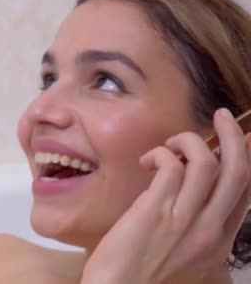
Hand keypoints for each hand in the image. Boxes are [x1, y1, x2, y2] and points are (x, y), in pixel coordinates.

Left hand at [81, 108, 250, 283]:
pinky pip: (172, 165)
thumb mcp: (186, 257)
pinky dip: (162, 153)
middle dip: (234, 136)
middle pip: (238, 172)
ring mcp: (184, 217)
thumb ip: (198, 230)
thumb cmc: (143, 275)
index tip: (246, 139)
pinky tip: (148, 160)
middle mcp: (209, 228)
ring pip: (207, 162)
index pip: (245, 192)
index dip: (248, 159)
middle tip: (223, 116)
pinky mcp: (156, 208)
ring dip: (189, 141)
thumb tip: (197, 196)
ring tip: (170, 145)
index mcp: (219, 240)